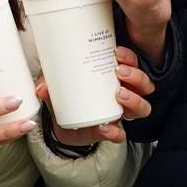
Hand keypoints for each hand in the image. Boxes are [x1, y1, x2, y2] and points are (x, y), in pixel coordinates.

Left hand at [34, 45, 155, 145]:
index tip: (117, 53)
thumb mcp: (58, 85)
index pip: (132, 63)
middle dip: (136, 76)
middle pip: (144, 84)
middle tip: (119, 72)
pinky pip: (121, 134)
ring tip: (119, 95)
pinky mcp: (111, 132)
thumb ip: (49, 83)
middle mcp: (124, 94)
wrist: (62, 125)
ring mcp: (120, 114)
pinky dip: (115, 131)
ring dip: (135, 100)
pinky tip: (105, 127)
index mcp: (114, 77)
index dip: (130, 57)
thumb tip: (42, 87)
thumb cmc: (68, 97)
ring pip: (142, 108)